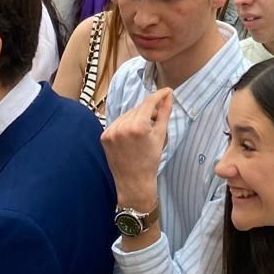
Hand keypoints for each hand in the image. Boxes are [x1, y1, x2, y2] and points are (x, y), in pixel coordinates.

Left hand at [101, 87, 172, 208]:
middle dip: (149, 110)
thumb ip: (164, 113)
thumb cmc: (150, 160)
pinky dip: (126, 124)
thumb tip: (169, 95)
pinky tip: (132, 135)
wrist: (133, 182)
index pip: (149, 102)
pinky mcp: (104, 136)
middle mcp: (122, 127)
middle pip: (139, 108)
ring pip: (129, 114)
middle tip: (156, 119)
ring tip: (143, 130)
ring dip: (137, 117)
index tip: (167, 91)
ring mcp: (111, 131)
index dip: (159, 95)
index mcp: (138, 127)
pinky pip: (118, 122)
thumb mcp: (160, 136)